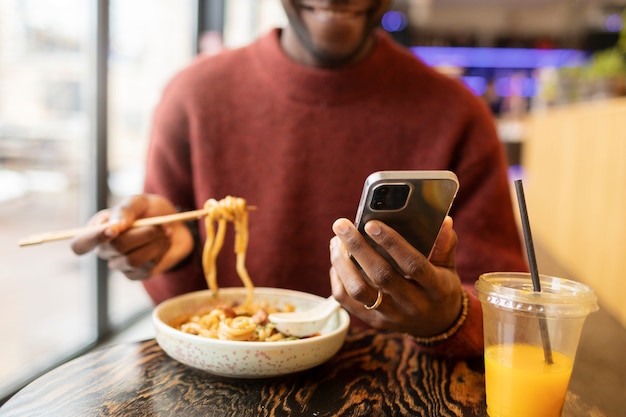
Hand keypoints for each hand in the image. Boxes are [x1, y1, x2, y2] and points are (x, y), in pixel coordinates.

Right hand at [71, 194, 193, 279]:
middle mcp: (105, 249)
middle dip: (143, 234)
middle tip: (160, 225)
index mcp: (98, 229)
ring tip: (165, 232)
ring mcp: (119, 264)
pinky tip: (164, 243)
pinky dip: (160, 252)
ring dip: (155, 244)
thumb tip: (113, 227)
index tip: (112, 231)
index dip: (93, 239)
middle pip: (115, 248)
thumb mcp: (139, 202)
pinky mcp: (136, 274)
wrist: (176, 225)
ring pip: (132, 260)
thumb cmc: (151, 211)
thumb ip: (124, 211)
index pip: (80, 244)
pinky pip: (146, 268)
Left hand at [329, 216, 462, 336]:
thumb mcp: (449, 267)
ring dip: (342, 264)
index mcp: (436, 289)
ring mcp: (392, 316)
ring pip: (359, 291)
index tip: (371, 224)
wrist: (437, 325)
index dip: (392, 243)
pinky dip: (338, 280)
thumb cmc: (440, 287)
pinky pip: (348, 303)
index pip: (413, 264)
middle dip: (358, 248)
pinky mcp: (375, 322)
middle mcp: (414, 305)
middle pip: (381, 276)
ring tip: (335, 242)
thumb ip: (445, 245)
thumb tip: (443, 221)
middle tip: (341, 225)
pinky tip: (337, 261)